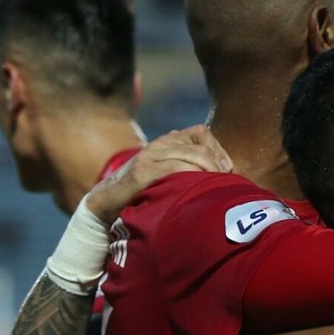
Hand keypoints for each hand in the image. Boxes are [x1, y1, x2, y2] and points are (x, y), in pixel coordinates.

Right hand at [84, 125, 233, 221]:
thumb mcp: (169, 176)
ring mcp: (150, 155)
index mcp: (168, 142)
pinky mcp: (142, 171)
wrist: (107, 203)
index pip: (201, 132)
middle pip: (200, 144)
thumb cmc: (144, 192)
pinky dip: (190, 175)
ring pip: (190, 153)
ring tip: (215, 186)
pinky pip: (174, 167)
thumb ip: (188, 168)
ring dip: (208, 170)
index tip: (226, 170)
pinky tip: (197, 187)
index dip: (218, 149)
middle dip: (217, 163)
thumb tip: (222, 175)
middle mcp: (160, 144)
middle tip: (225, 182)